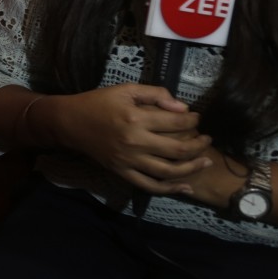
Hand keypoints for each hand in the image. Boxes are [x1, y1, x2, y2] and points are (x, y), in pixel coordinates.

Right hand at [53, 84, 212, 194]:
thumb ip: (154, 94)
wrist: (70, 122)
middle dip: (199, 144)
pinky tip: (186, 186)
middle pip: (178, 149)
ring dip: (193, 167)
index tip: (197, 118)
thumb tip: (182, 108)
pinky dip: (170, 188)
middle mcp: (135, 142)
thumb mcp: (125, 90)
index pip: (176, 123)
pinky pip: (150, 186)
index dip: (193, 120)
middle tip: (207, 139)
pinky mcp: (123, 172)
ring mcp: (129, 161)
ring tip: (206, 161)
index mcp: (136, 118)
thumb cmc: (98, 102)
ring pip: (169, 171)